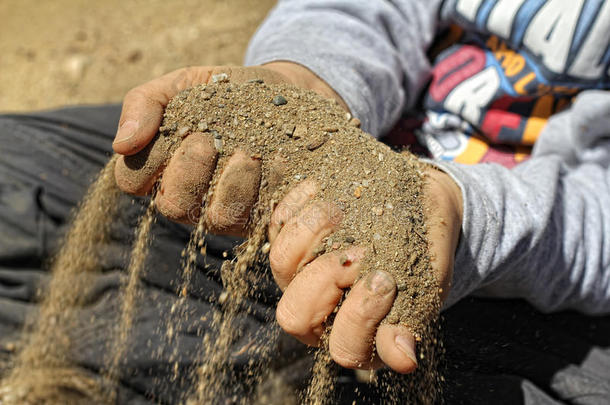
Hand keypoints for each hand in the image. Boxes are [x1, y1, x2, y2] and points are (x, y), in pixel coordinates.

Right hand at [112, 63, 346, 234]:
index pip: (131, 180)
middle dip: (191, 168)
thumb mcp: (181, 84)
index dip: (149, 158)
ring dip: (232, 181)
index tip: (178, 129)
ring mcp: (227, 211)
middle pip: (173, 205)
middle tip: (209, 139)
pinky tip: (278, 159)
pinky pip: (261, 216)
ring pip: (218, 217)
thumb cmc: (224, 91)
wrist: (283, 92)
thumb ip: (145, 104)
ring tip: (249, 151)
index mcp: (161, 168)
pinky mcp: (263, 216)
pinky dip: (269, 186)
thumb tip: (121, 144)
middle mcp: (190, 197)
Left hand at [268, 167, 461, 372]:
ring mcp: (296, 272)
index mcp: (352, 333)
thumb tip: (404, 360)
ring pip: (281, 262)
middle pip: (296, 314)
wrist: (420, 206)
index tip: (386, 279)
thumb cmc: (424, 252)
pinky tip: (331, 192)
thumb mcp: (425, 284)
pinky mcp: (286, 234)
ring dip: (313, 234)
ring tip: (344, 212)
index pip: (344, 347)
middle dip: (328, 278)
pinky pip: (278, 221)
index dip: (361, 318)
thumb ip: (411, 319)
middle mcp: (317, 308)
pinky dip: (303, 203)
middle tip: (361, 249)